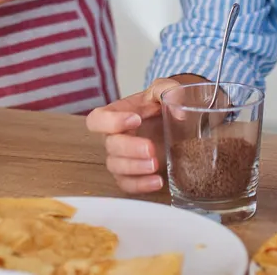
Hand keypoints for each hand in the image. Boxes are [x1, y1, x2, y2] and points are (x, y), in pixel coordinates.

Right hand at [85, 78, 181, 193]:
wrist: (173, 120)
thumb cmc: (161, 104)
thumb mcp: (165, 89)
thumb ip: (169, 91)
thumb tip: (179, 112)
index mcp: (116, 114)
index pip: (98, 119)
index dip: (111, 122)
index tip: (135, 120)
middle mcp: (114, 137)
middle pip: (110, 146)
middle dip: (129, 148)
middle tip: (151, 148)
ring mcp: (121, 158)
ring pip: (116, 167)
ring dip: (135, 168)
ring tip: (155, 164)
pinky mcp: (132, 174)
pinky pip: (127, 185)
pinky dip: (140, 186)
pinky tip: (157, 182)